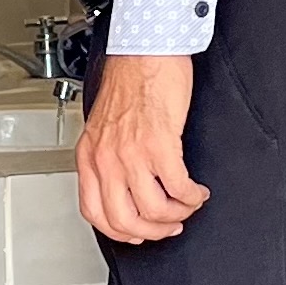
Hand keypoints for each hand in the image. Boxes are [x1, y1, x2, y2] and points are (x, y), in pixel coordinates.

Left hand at [76, 53, 209, 244]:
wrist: (146, 52)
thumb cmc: (130, 81)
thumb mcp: (104, 126)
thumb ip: (107, 157)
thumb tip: (124, 188)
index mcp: (89, 156)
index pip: (95, 213)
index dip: (120, 232)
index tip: (138, 231)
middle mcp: (105, 158)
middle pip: (124, 220)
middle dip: (153, 231)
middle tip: (170, 225)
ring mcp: (131, 154)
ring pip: (154, 210)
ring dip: (176, 215)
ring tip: (187, 204)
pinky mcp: (159, 145)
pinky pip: (178, 189)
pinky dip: (191, 197)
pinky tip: (197, 191)